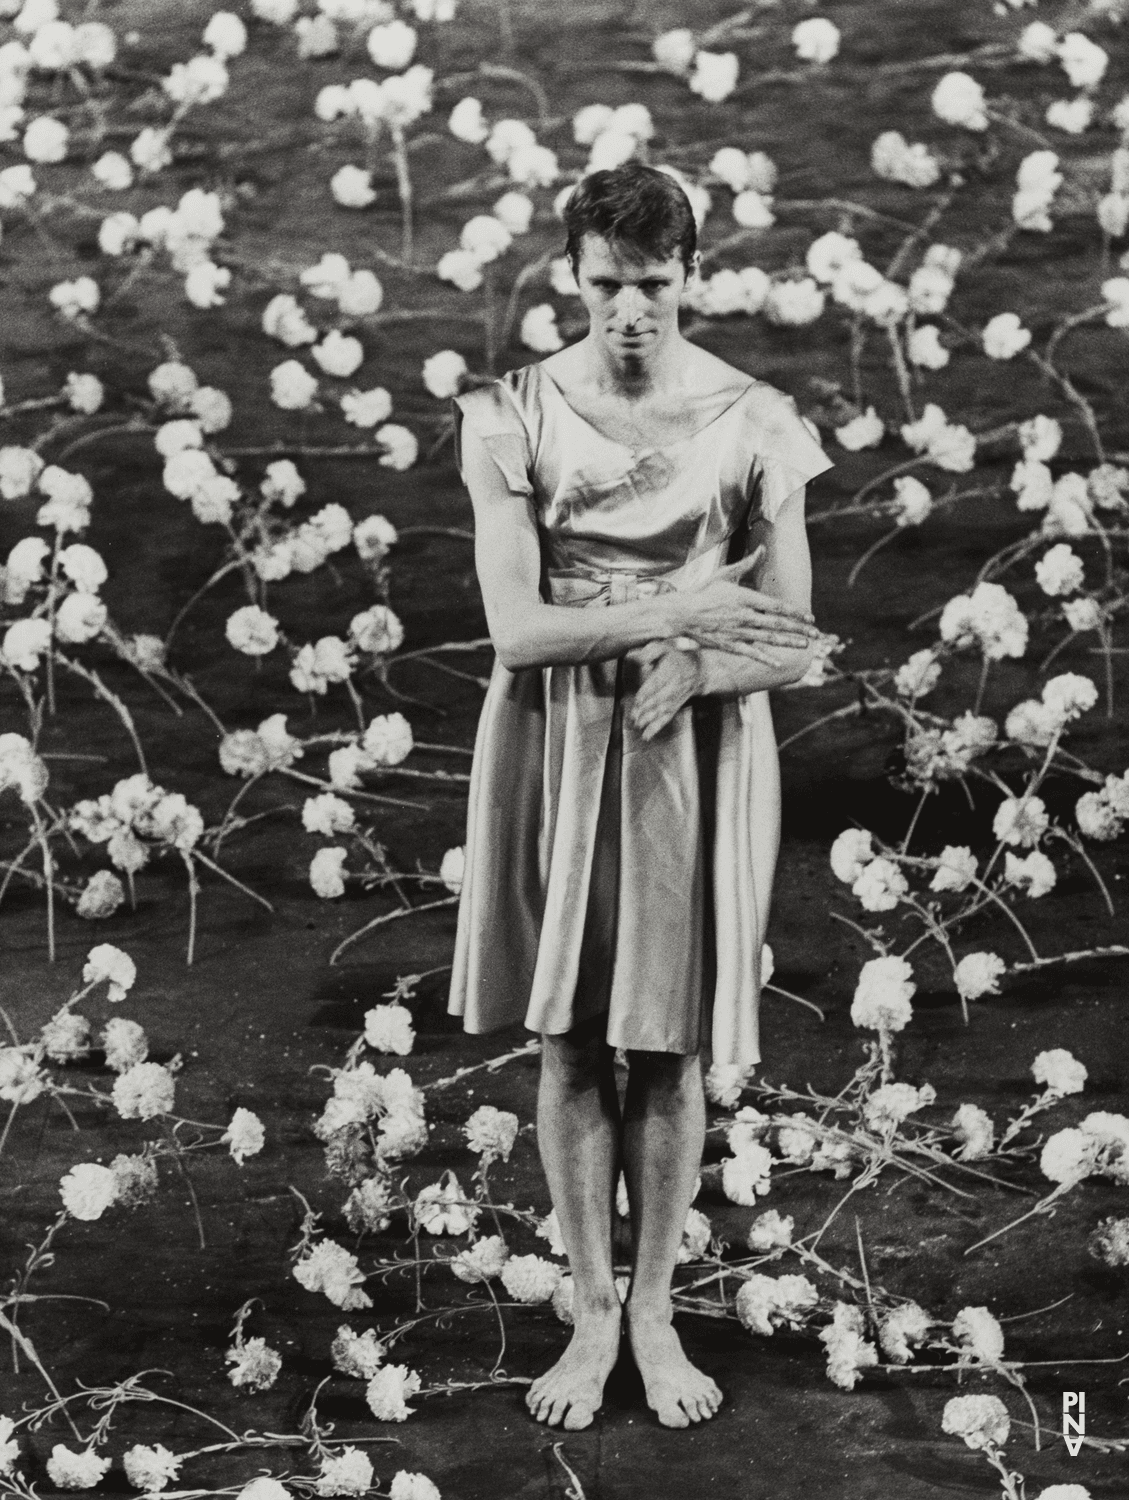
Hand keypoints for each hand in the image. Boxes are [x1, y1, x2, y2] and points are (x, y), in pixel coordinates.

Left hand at [629, 644, 702, 740]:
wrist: (699, 667)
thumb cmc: (678, 654)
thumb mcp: (665, 645)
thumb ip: (651, 651)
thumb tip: (638, 659)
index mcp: (671, 668)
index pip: (657, 682)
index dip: (647, 692)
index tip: (637, 700)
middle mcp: (675, 684)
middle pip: (660, 699)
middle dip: (647, 709)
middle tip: (634, 716)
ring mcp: (677, 696)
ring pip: (663, 710)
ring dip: (651, 719)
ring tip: (639, 726)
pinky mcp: (676, 705)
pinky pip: (667, 717)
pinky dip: (657, 727)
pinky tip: (647, 735)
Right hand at [669, 548, 820, 659]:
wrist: (682, 614)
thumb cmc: (702, 592)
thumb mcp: (724, 575)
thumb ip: (746, 563)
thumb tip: (762, 549)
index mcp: (745, 598)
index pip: (777, 607)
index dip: (795, 613)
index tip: (810, 617)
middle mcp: (744, 616)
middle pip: (777, 624)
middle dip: (799, 629)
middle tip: (816, 634)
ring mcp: (738, 632)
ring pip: (768, 639)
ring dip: (788, 642)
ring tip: (804, 645)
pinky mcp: (730, 645)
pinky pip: (751, 652)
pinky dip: (764, 658)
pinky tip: (778, 663)